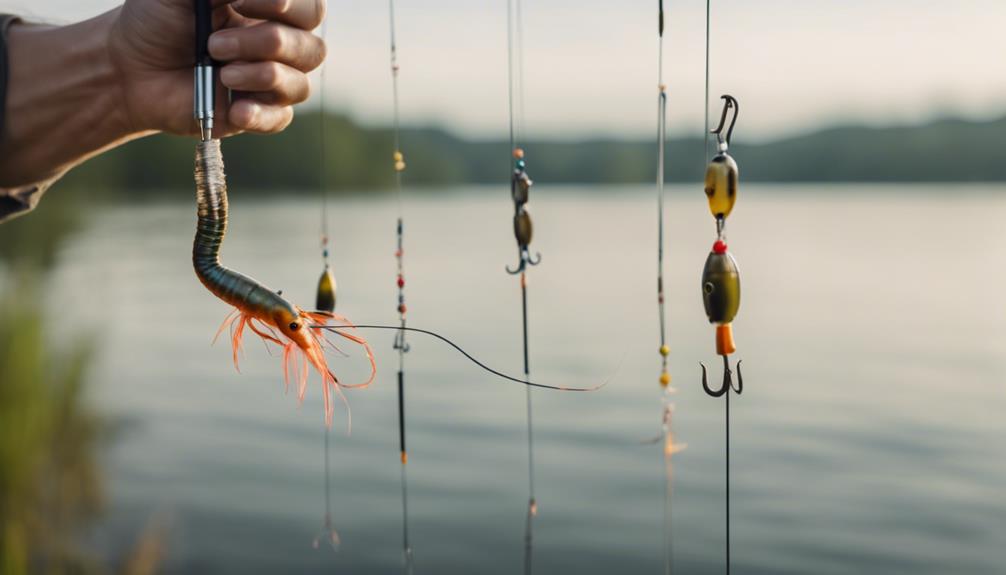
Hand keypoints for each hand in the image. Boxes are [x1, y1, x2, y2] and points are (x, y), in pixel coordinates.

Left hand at [109, 0, 325, 136]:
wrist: (129, 67)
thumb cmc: (157, 20)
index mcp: (269, 10)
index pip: (310, 10)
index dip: (289, 6)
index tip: (240, 2)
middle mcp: (279, 47)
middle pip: (312, 49)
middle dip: (268, 43)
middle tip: (215, 43)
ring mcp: (270, 84)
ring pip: (299, 85)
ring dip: (261, 75)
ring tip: (219, 70)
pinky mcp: (257, 116)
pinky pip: (279, 119)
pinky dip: (259, 114)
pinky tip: (234, 107)